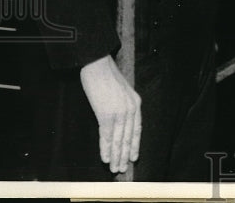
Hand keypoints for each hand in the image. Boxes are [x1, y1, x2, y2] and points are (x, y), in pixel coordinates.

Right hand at [79, 54, 141, 172]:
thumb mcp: (122, 90)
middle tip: (122, 169)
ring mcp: (119, 112)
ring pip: (118, 139)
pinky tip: (105, 158)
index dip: (134, 145)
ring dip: (116, 155)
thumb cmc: (107, 76)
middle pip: (128, 137)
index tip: (133, 157)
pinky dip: (106, 148)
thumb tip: (120, 120)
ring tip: (114, 168)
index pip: (137, 129)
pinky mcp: (106, 114)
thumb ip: (123, 105)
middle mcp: (130, 109)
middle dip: (125, 154)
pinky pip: (107, 135)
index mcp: (136, 102)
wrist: (97, 64)